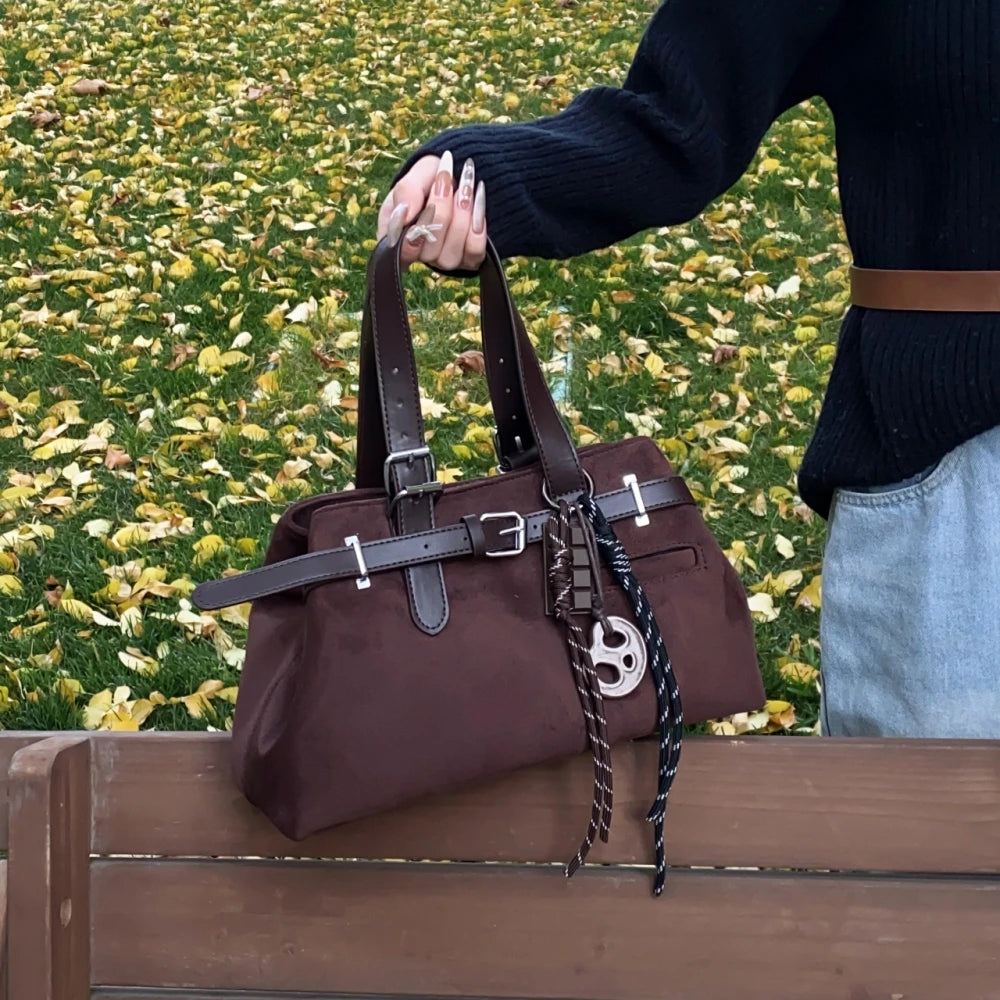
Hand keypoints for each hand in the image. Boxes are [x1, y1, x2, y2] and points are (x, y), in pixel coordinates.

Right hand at [377, 151, 486, 270]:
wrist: (456, 176)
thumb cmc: (428, 180)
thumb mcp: (412, 178)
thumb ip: (405, 192)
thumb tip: (405, 215)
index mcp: (396, 240)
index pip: (400, 256)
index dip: (411, 239)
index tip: (423, 207)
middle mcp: (420, 256)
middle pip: (429, 251)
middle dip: (440, 210)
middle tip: (444, 179)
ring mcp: (444, 260)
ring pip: (452, 252)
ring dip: (461, 214)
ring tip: (464, 186)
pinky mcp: (469, 259)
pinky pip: (474, 250)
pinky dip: (477, 222)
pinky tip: (477, 200)